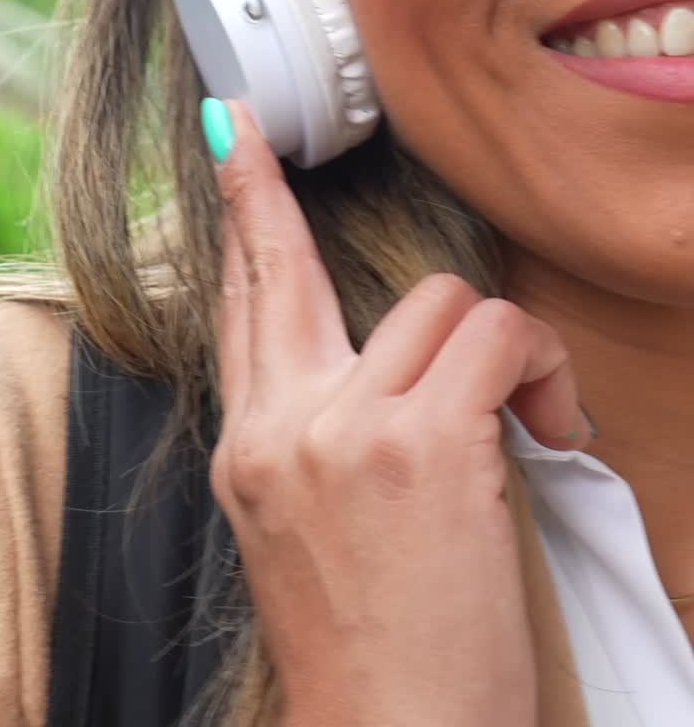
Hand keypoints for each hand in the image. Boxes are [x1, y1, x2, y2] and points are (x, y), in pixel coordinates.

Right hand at [208, 101, 592, 726]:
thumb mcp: (302, 528)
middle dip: (267, 189)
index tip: (229, 148)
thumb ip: (313, 430)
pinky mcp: (423, 441)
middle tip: (260, 131)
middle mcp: (284, 426)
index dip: (239, 220)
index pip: (239, 306)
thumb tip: (363, 357)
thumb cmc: (370, 646)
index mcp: (252, 449)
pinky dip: (541, 366)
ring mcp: (347, 428)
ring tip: (524, 414)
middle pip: (282, 265)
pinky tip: (550, 423)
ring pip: (440, 300)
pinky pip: (496, 335)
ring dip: (500, 347)